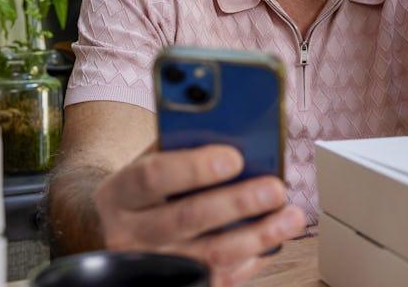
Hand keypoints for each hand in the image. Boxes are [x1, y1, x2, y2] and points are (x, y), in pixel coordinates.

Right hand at [91, 144, 306, 286]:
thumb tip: (235, 135)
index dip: (194, 167)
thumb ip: (181, 147)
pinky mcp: (180, 284)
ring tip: (290, 217)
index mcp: (120, 193)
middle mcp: (131, 234)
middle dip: (237, 203)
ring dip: (258, 235)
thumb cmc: (144, 189)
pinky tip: (275, 239)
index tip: (234, 157)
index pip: (153, 176)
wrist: (117, 231)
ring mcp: (155, 265)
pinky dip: (253, 258)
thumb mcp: (148, 162)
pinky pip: (221, 277)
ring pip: (211, 255)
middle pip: (187, 218)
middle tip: (274, 189)